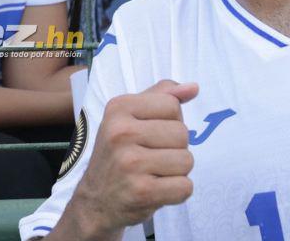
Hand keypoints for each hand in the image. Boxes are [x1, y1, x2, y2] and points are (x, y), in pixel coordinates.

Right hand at [64, 80, 197, 240]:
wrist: (96, 201)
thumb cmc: (119, 153)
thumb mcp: (130, 116)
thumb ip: (162, 96)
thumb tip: (193, 87)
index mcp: (118, 107)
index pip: (172, 105)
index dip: (170, 121)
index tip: (150, 133)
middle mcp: (120, 132)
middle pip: (183, 133)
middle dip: (175, 148)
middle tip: (151, 157)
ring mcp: (130, 163)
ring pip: (187, 160)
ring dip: (177, 171)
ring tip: (153, 174)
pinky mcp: (141, 191)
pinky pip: (185, 187)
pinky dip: (176, 192)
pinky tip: (156, 190)